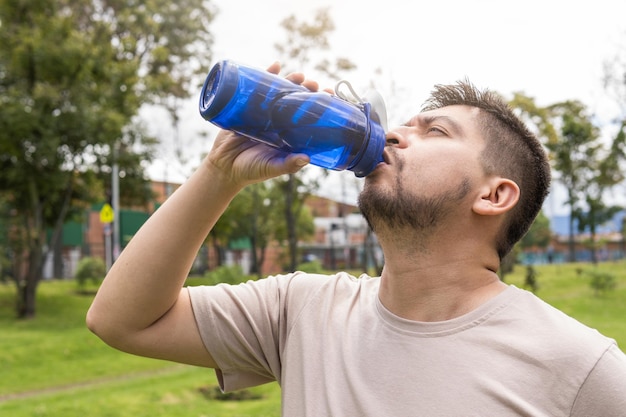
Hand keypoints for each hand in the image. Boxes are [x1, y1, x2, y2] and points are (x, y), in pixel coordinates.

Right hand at [204, 62, 320, 186]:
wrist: (222, 167)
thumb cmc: (250, 170)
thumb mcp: (271, 168)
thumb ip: (288, 165)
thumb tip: (306, 158)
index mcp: (288, 136)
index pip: (307, 117)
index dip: (319, 106)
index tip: (330, 96)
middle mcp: (278, 123)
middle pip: (295, 101)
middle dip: (306, 91)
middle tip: (313, 84)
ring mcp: (263, 114)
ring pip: (279, 93)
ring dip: (290, 81)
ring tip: (299, 75)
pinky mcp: (246, 108)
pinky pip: (257, 89)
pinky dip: (266, 75)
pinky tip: (275, 65)